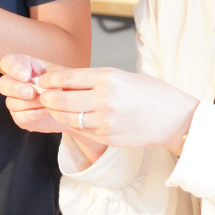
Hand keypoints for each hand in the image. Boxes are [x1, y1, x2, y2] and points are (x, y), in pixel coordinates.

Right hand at [0, 53, 71, 133]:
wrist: (72, 109)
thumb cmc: (64, 86)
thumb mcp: (63, 75)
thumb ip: (54, 74)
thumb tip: (42, 80)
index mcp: (24, 67)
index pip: (7, 62)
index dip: (12, 68)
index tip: (26, 76)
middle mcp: (16, 83)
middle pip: (2, 84)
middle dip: (15, 88)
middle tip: (31, 92)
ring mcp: (16, 101)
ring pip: (11, 102)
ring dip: (29, 103)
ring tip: (46, 102)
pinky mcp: (21, 117)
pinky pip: (19, 117)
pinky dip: (32, 114)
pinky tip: (44, 111)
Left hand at [36, 68, 199, 155]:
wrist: (174, 118)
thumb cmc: (150, 92)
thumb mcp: (123, 76)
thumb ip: (94, 80)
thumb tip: (64, 80)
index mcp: (109, 78)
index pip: (67, 78)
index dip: (49, 80)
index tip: (42, 79)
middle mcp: (105, 99)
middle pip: (62, 100)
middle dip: (46, 98)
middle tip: (41, 95)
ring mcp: (106, 121)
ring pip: (68, 118)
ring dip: (56, 113)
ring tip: (52, 107)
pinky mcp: (108, 138)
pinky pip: (82, 131)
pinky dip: (73, 124)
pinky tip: (71, 119)